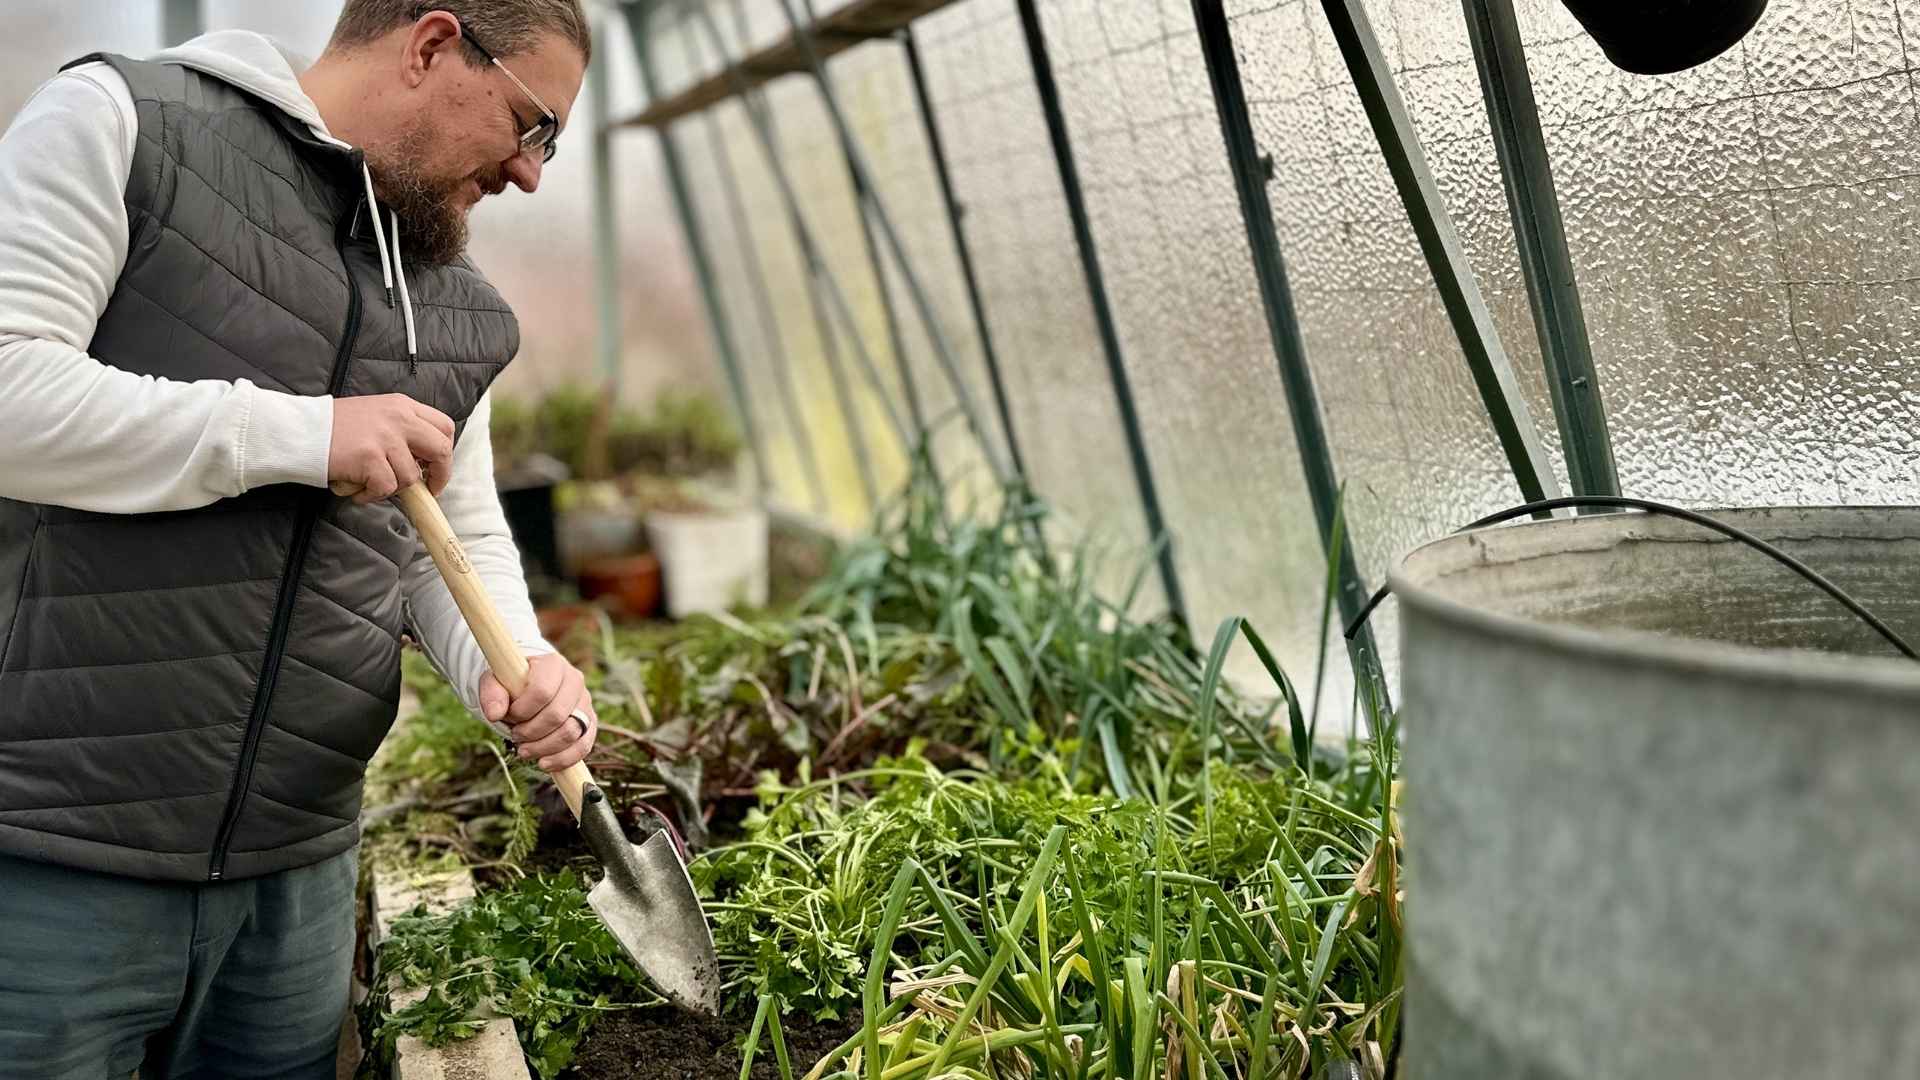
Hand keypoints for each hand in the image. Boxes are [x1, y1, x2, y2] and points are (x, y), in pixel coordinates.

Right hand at [326, 394, 455, 503]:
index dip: (445, 453)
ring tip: (370, 484)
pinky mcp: (370, 457)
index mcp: (402, 405)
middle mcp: (398, 418)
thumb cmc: (333, 427)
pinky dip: (372, 495)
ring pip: (410, 476)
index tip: (435, 469)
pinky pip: (386, 488)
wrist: (298, 429)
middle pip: (441, 450)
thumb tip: (424, 461)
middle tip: (428, 490)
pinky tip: (358, 490)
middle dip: (439, 476)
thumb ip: (402, 430)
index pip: (444, 427)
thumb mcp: (375, 414)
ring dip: (392, 488)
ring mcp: (385, 437)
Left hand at [480, 653, 596, 771]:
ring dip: (543, 748)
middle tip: (514, 736)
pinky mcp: (589, 723)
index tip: (508, 716)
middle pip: (557, 715)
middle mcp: (575, 681)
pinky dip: (563, 759)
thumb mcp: (495, 682)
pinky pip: (583, 746)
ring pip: (571, 733)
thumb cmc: (511, 684)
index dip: (522, 711)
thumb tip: (494, 714)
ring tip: (524, 750)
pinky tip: (544, 763)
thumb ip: (491, 694)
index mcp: (553, 665)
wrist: (528, 687)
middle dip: (531, 732)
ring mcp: (585, 703)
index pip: (542, 691)